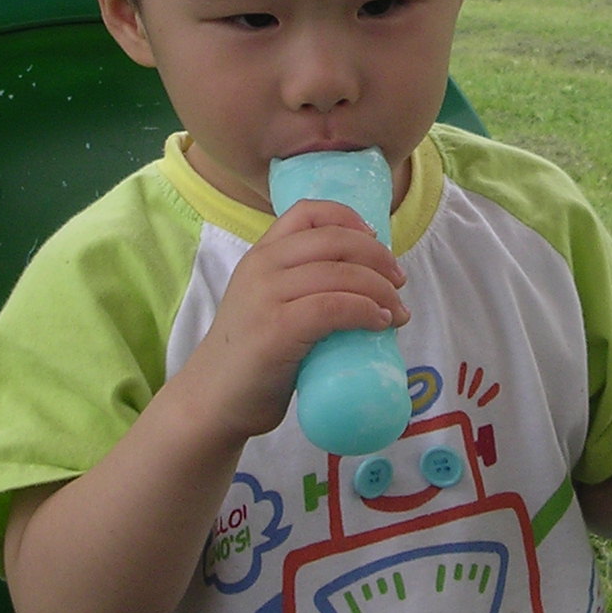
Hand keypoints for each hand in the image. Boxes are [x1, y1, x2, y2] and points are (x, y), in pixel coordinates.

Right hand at [176, 199, 408, 444]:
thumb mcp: (267, 304)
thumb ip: (299, 286)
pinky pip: (334, 306)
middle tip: (399, 282)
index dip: (349, 217)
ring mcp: (267, 297)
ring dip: (381, 289)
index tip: (374, 239)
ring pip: (341, 273)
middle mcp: (262, 267)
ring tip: (398, 312)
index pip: (307, 212)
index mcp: (260, 255)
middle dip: (378, 257)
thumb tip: (364, 284)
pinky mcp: (278, 329)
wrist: (213, 399)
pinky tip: (380, 323)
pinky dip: (366, 311)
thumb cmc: (250, 357)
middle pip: (335, 240)